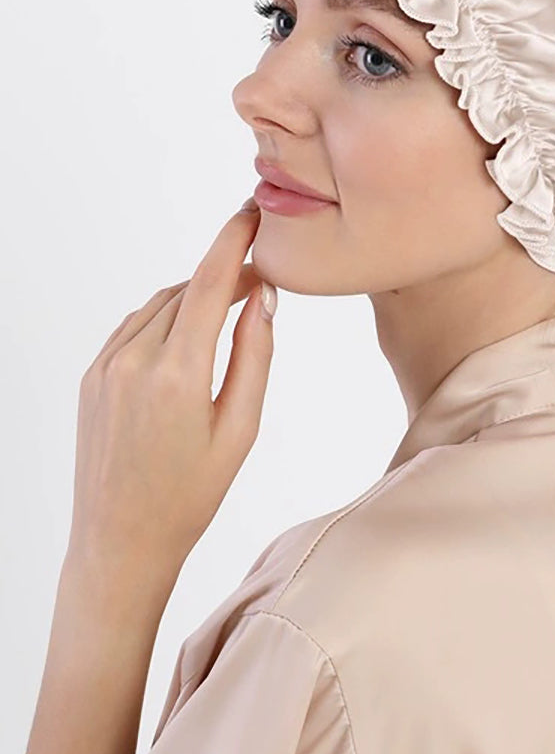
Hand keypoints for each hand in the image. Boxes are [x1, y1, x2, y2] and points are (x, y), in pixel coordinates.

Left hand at [67, 200, 275, 582]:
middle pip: (187, 290)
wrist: (120, 540)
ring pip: (160, 305)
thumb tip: (263, 296)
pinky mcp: (91, 376)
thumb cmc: (190, 494)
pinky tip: (186, 341)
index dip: (234, 241)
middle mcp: (134, 360)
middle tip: (260, 284)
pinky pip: (134, 326)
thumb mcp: (240, 429)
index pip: (210, 282)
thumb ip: (254, 355)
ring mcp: (105, 366)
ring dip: (194, 298)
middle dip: (224, 276)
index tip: (253, 214)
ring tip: (227, 316)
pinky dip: (165, 318)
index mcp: (178, 374)